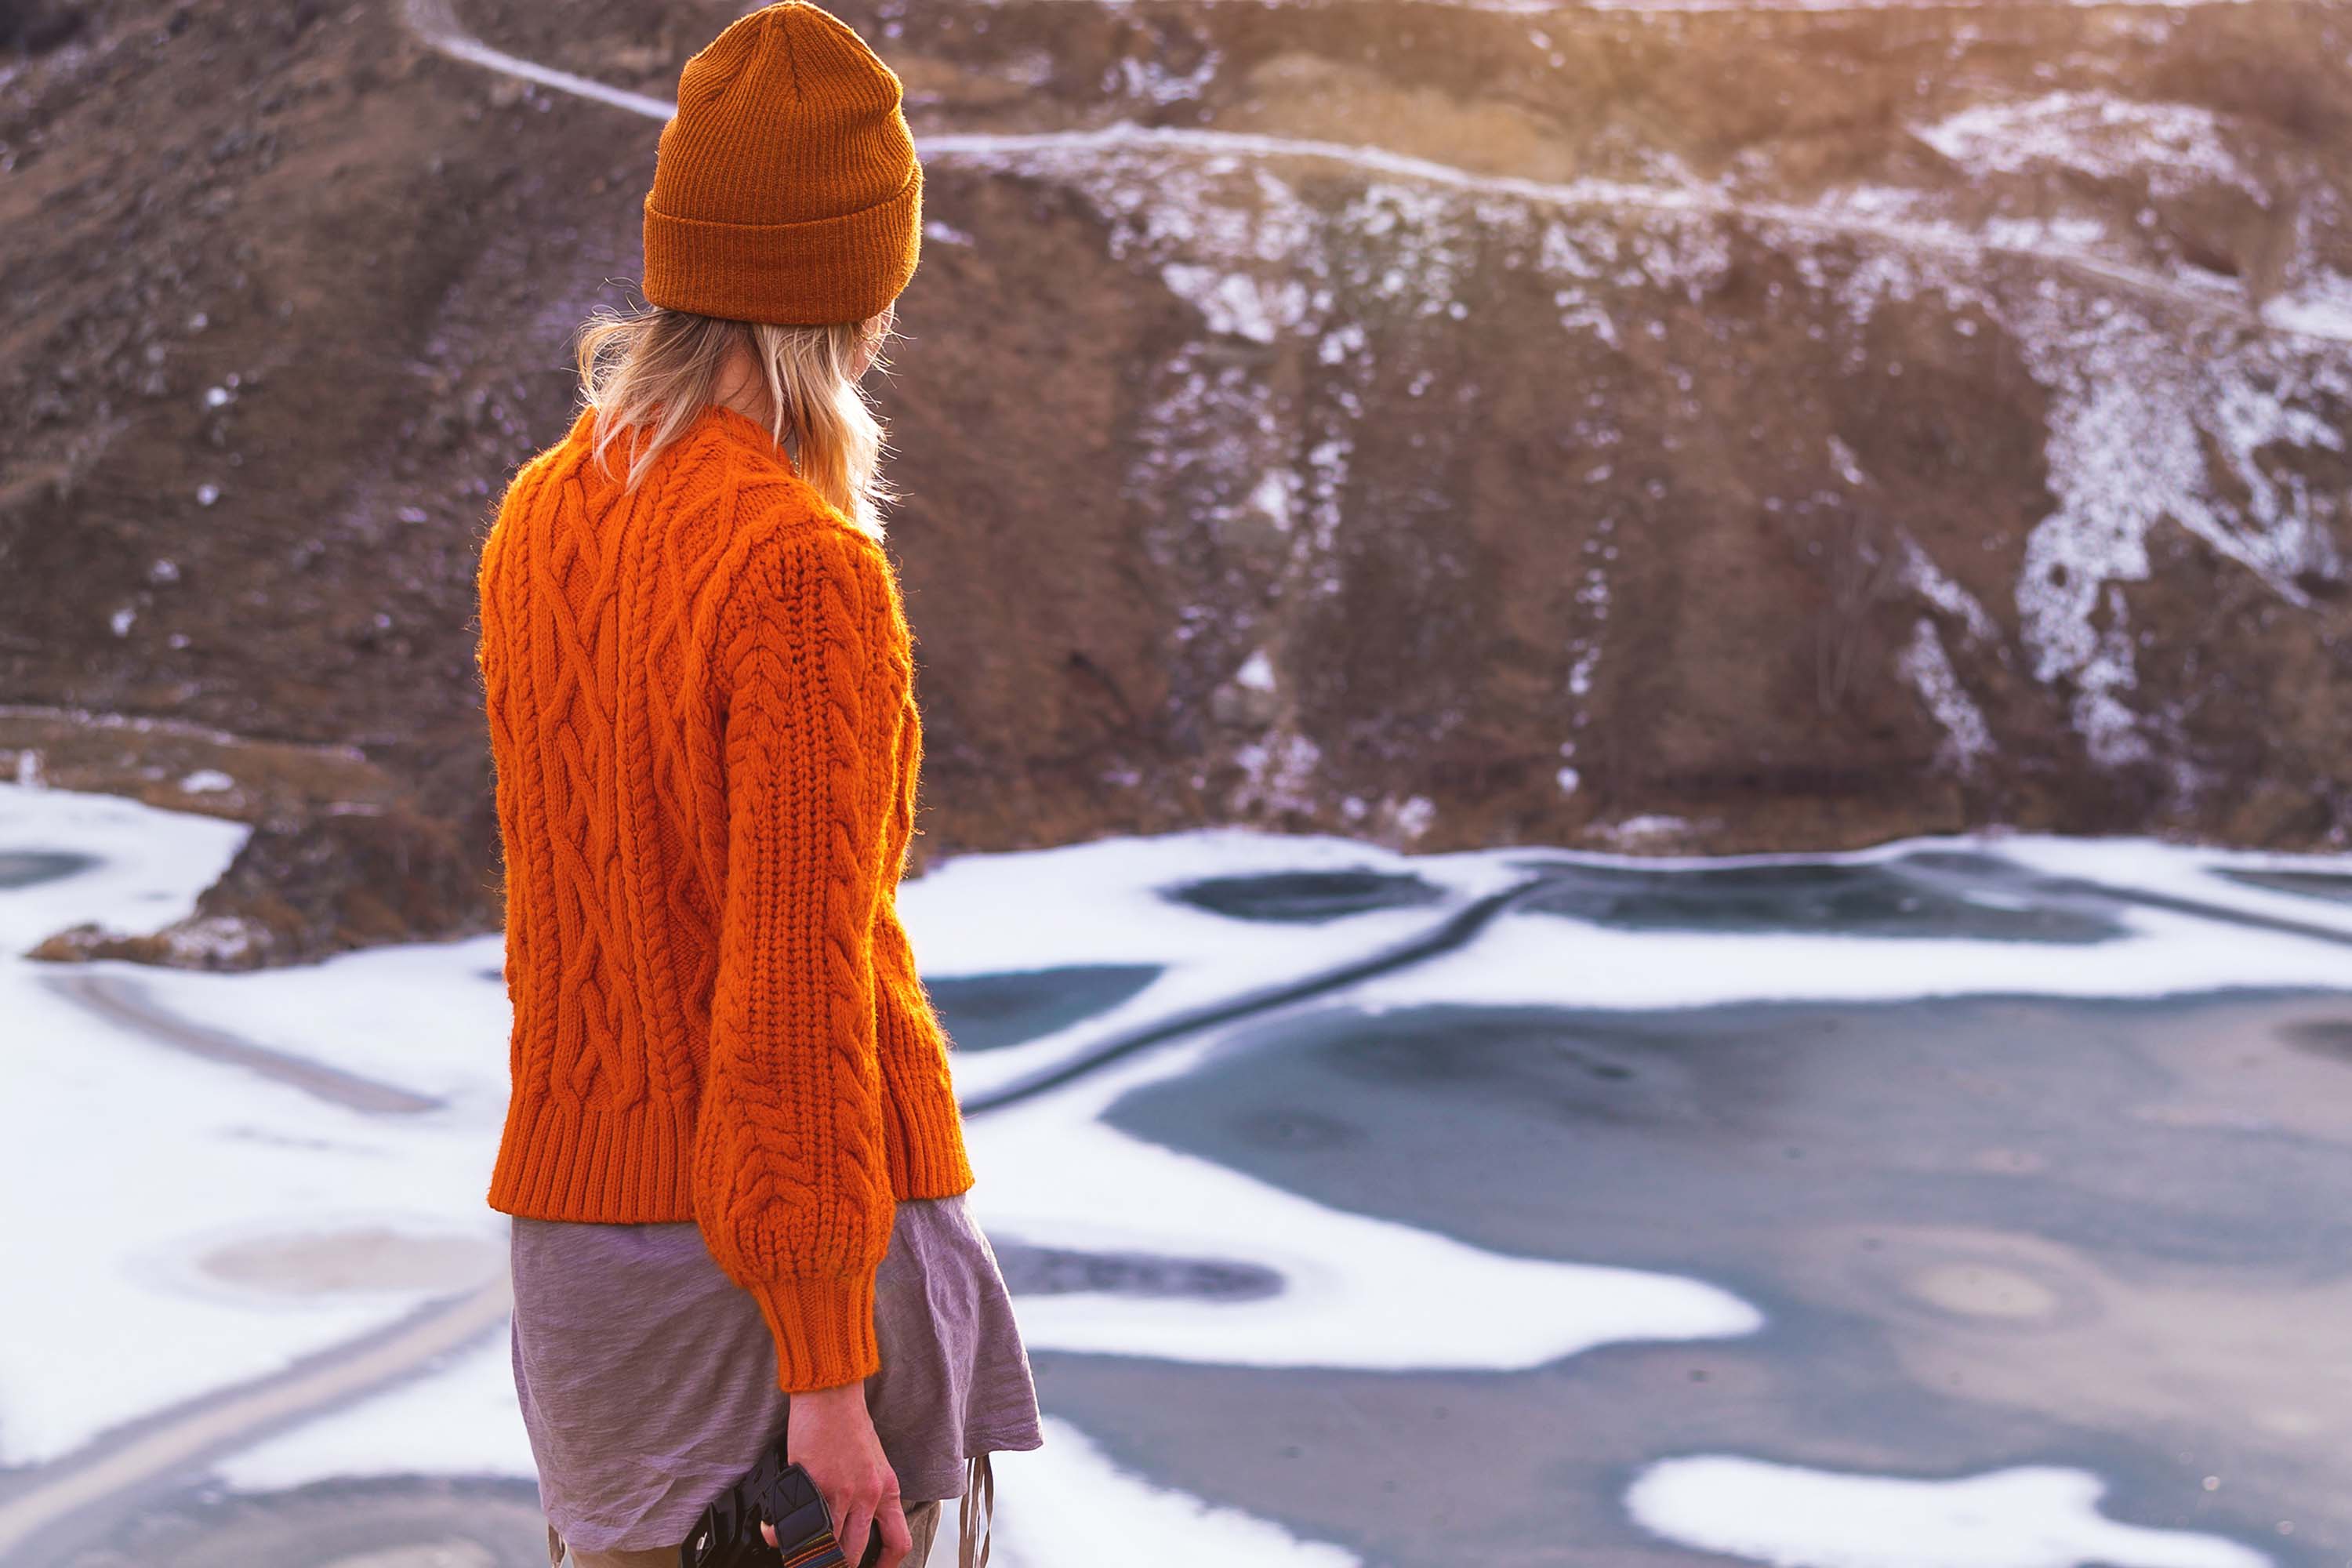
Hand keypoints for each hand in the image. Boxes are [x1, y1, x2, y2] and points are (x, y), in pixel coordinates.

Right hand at [760, 1381, 912, 1566]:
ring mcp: (841, 1491)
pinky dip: (780, 1533)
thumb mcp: (874, 1462)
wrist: (832, 1394)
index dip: (885, 1566)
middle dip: (836, 1563)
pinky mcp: (814, 1483)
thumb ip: (870, 1493)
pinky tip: (774, 1531)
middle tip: (822, 1561)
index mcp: (887, 1489)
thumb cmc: (850, 1424)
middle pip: (853, 1552)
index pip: (898, 1542)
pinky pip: (795, 1521)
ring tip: (794, 1552)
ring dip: (806, 1552)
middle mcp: (869, 1495)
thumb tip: (855, 1522)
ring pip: (825, 1544)